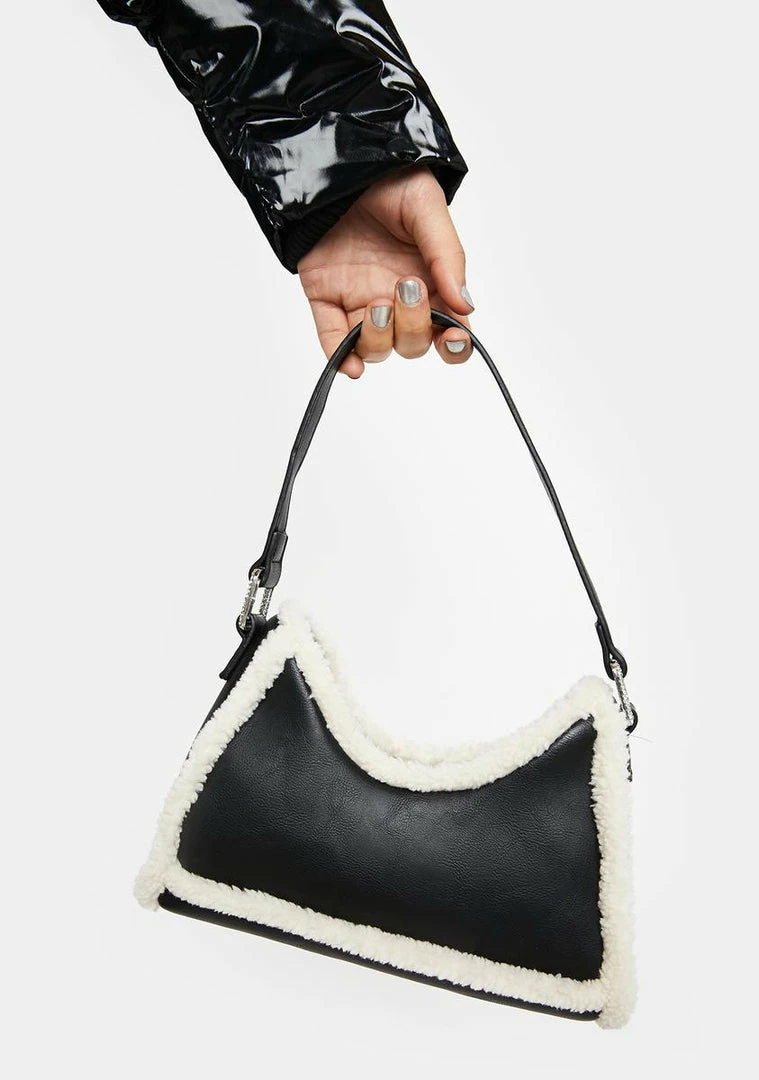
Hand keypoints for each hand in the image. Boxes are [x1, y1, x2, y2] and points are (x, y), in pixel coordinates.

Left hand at [297, 165, 473, 377]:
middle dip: (414, 325)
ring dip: (379, 338)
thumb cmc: (387, 180)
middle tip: (406, 286)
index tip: (453, 338)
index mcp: (430, 280)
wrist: (335, 162)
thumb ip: (447, 256)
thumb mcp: (425, 207)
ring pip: (375, 348)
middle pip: (412, 343)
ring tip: (376, 305)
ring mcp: (360, 301)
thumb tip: (465, 305)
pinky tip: (348, 364)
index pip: (449, 329)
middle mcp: (397, 298)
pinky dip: (339, 357)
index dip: (455, 345)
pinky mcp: (326, 298)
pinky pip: (332, 341)